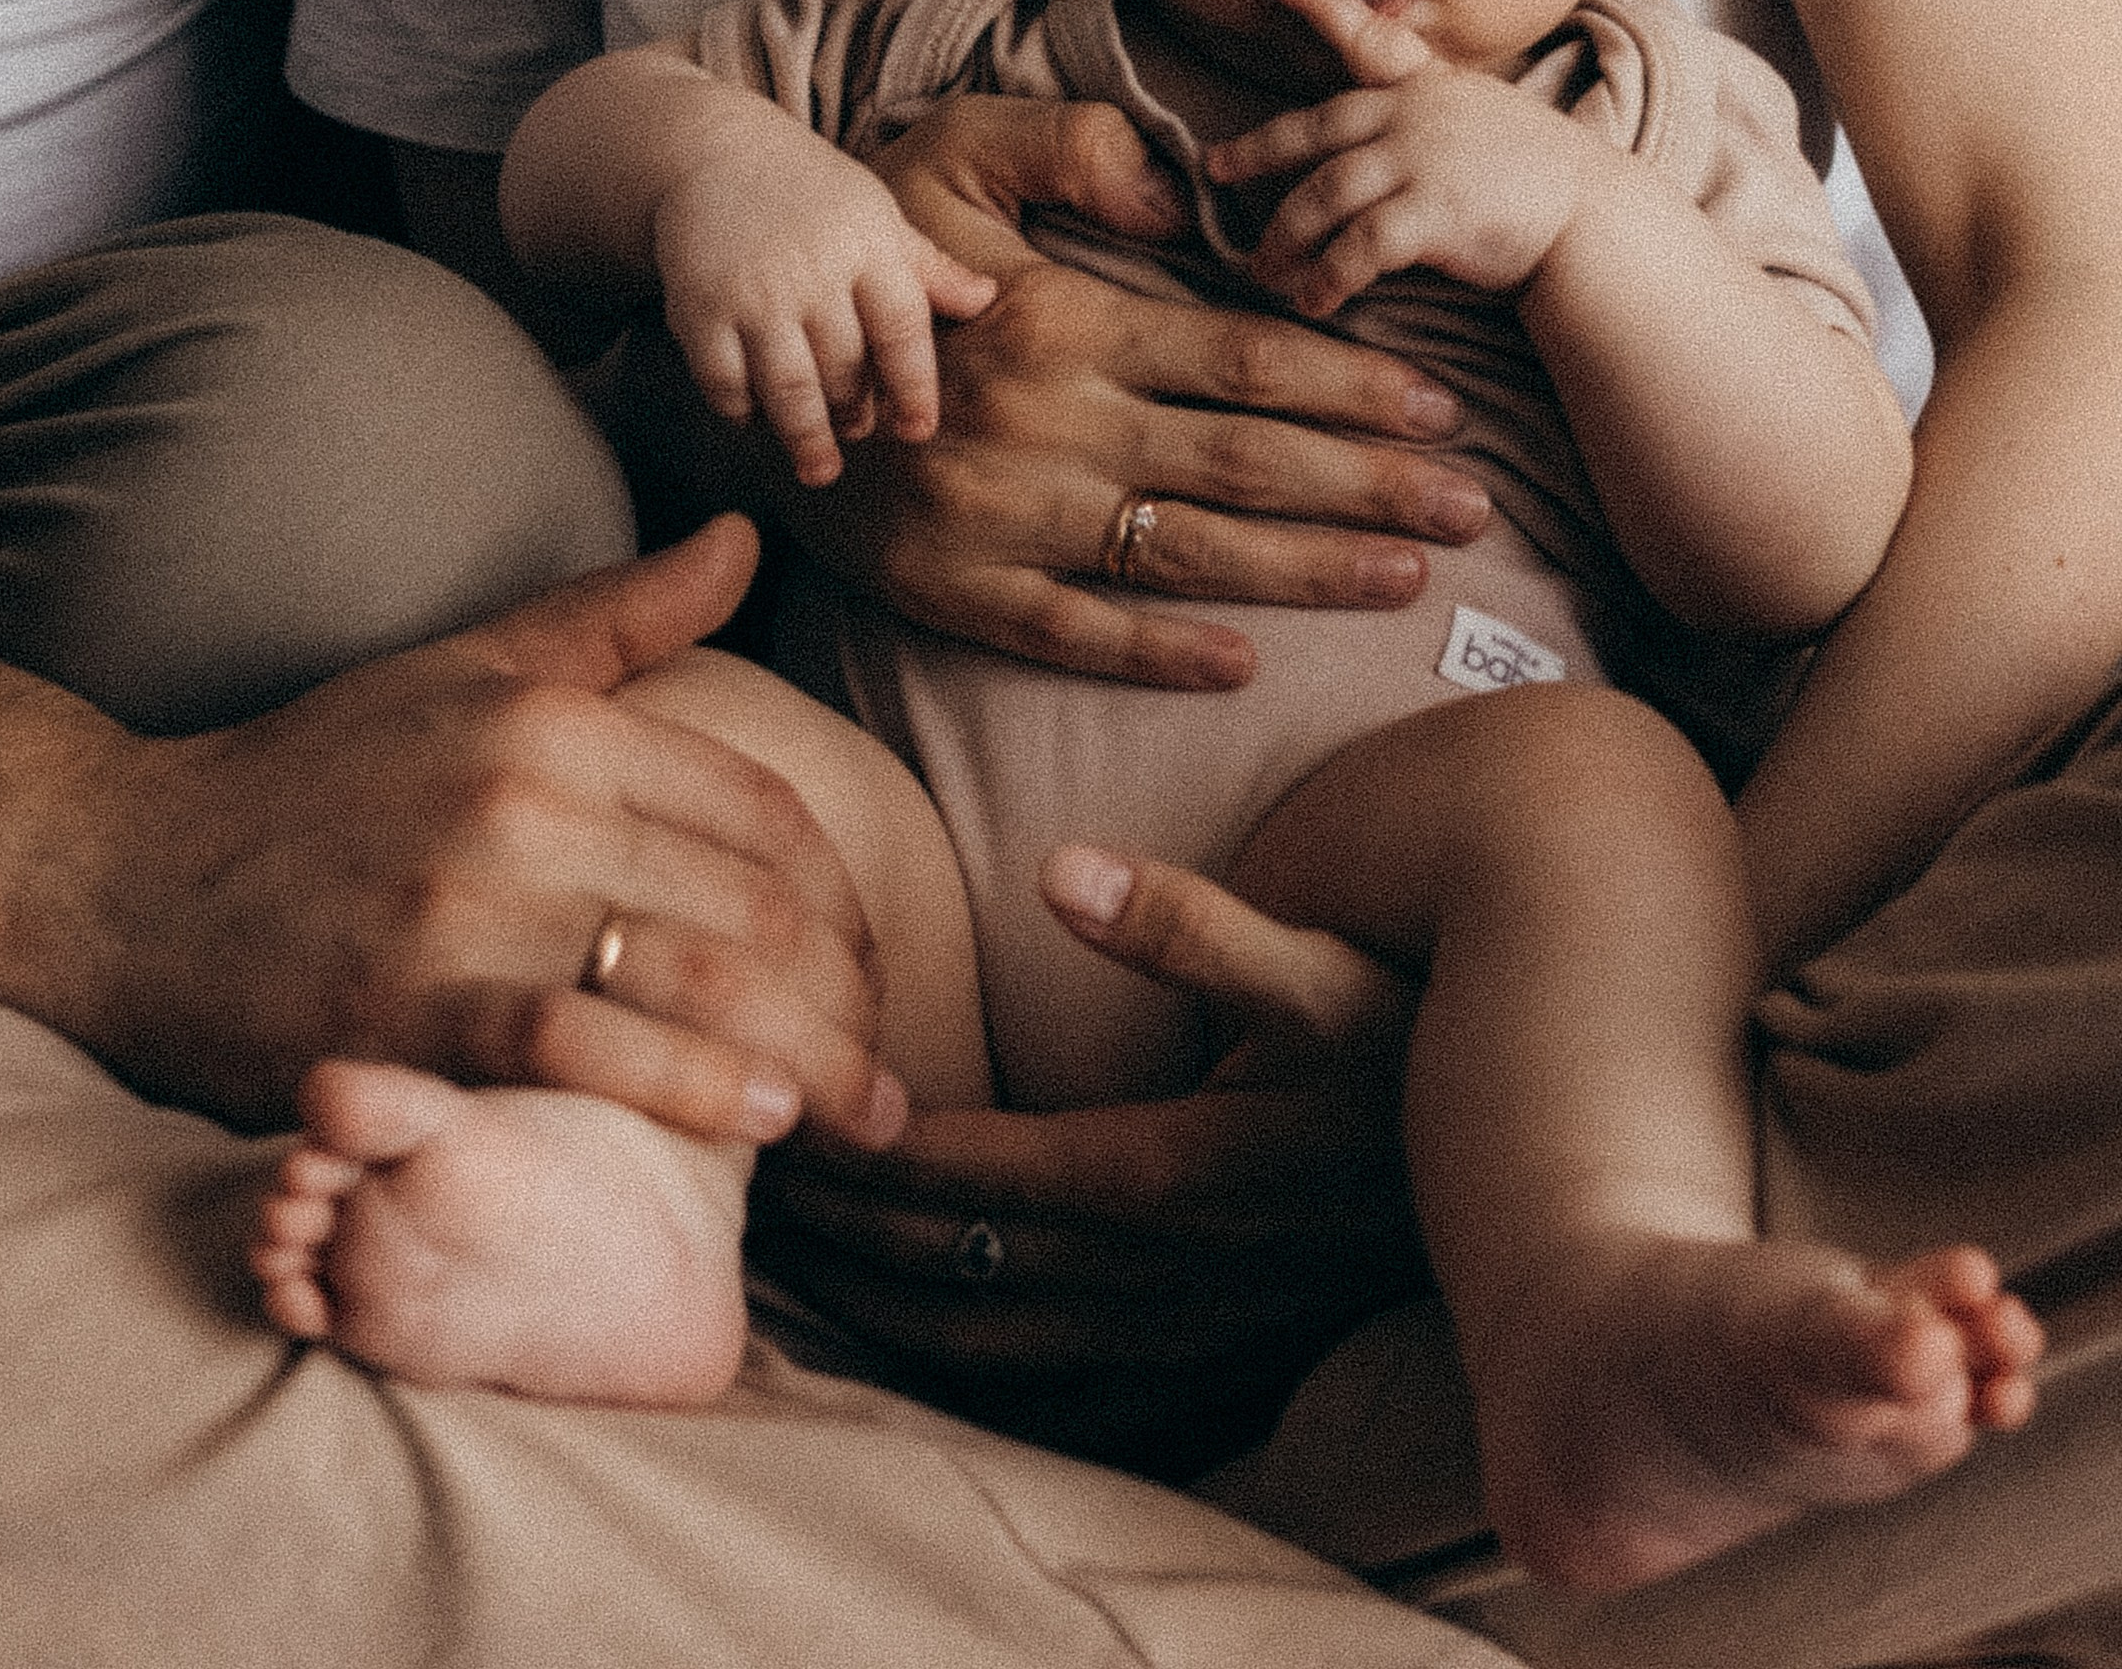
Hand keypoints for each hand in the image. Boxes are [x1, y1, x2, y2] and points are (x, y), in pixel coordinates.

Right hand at [66, 516, 905, 1146]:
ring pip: (693, 977)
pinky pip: (586, 1048)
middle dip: (848, 994)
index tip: (874, 963)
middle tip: (891, 1069)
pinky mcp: (412, 1011)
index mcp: (550, 716)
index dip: (843, 893)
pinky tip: (756, 1125)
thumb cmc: (312, 777)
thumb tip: (749, 534)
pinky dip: (689, 1087)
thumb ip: (620, 613)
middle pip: (750, 901)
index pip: (757, 808)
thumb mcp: (469, 666)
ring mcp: (467, 907)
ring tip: (860, 1116)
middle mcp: (524, 800)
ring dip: (805, 1058)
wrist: (124, 876)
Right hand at [655, 128, 996, 486]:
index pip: (903, 330)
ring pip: (789, 390)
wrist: (712, 154)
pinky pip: (726, 386)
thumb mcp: (875, 215)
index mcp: (866, 245)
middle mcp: (811, 271)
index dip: (915, 388)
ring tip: (820, 465)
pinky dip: (744, 413)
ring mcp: (752, 294)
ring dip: (807, 437)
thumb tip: (987, 299)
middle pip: (845, 370)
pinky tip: (757, 417)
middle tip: (859, 430)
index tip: (918, 429)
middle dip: (855, 413)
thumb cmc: (810, 193)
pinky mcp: (698, 312)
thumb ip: (926, 266)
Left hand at [752, 843, 1422, 1457]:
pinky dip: (960, 1377)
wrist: (1534, 1183)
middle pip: (950, 1271)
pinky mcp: (1200, 1369)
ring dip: (874, 1307)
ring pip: (983, 1347)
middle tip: (734, 1179)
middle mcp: (1158, 1275)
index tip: (782, 1110)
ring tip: (781, 1256)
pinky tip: (901, 1345)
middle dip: (837, 1232)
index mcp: (1169, 1171)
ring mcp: (1177, 1339)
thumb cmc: (1414, 1046)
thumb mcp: (1323, 970)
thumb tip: (1063, 864)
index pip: (975, 1174)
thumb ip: (1189, 924)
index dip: (869, 1153)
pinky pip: (1051, 1401)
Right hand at [765, 93, 1487, 686]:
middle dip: (1372, 484)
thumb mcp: (953, 156)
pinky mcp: (956, 592)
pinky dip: (1160, 653)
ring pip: (1185, 554)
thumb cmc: (871, 248)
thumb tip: (1182, 195)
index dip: (1352, 384)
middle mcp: (1045, 425)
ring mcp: (1002, 519)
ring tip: (1409, 575)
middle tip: (1478, 504)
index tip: (1444, 404)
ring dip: (1306, 570)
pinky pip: (1074, 633)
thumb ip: (1071, 149)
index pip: (1241, 358)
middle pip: (1242, 462)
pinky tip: (1246, 662)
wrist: (739, 370)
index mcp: (1061, 321)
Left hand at [1205, 0, 1595, 317]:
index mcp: (1431, 89)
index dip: (1322, 5)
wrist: (1598, 221)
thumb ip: (1433, 126)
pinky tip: (1313, 302)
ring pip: (1322, 197)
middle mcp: (1416, 116)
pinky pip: (1356, 249)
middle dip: (1257, 152)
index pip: (1369, 39)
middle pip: (1313, 132)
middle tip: (1216, 168)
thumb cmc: (1545, 184)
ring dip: (1285, 240)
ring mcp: (1421, 161)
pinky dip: (1327, 277)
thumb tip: (1384, 147)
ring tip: (1264, 272)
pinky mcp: (1431, 213)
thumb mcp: (1488, 126)